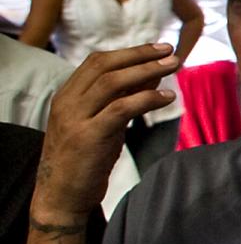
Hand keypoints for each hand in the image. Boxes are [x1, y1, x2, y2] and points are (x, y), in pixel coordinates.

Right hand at [32, 44, 177, 222]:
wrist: (61, 196)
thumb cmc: (84, 158)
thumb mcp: (102, 122)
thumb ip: (121, 98)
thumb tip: (151, 74)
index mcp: (66, 96)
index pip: (97, 62)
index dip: (130, 52)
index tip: (157, 48)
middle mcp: (67, 102)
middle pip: (104, 66)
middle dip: (140, 55)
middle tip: (170, 50)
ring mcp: (75, 119)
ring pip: (112, 82)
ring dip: (147, 70)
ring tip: (175, 66)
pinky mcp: (88, 137)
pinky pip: (121, 109)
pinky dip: (147, 99)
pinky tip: (168, 97)